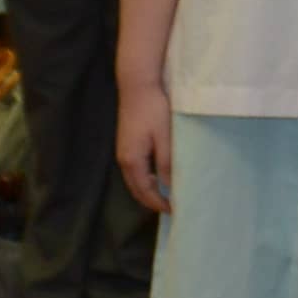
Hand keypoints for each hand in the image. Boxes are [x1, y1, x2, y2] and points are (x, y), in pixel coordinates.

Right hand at [119, 100, 174, 217]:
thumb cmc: (154, 110)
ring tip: (166, 196)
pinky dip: (144, 180)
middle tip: (171, 207)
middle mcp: (123, 160)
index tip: (175, 210)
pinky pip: (134, 171)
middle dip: (151, 201)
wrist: (137, 86)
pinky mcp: (126, 144)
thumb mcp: (165, 137)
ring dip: (147, 191)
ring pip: (134, 181)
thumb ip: (167, 163)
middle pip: (136, 190)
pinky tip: (156, 177)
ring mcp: (122, 152)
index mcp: (132, 161)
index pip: (145, 192)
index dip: (159, 203)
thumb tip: (171, 187)